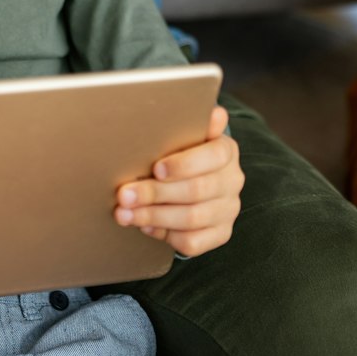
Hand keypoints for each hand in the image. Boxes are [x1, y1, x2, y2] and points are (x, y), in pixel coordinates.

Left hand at [115, 106, 242, 257]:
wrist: (195, 183)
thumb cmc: (183, 154)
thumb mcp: (187, 135)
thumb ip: (194, 124)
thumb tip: (215, 113)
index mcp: (226, 151)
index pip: (213, 157)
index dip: (184, 165)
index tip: (156, 168)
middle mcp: (232, 181)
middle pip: (196, 190)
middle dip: (155, 193)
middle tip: (124, 194)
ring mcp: (228, 210)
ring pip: (192, 218)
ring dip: (154, 216)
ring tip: (125, 213)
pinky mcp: (220, 233)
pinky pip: (194, 242)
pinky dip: (166, 235)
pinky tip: (146, 226)